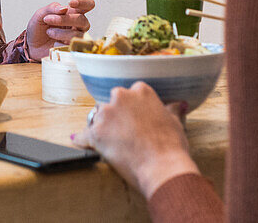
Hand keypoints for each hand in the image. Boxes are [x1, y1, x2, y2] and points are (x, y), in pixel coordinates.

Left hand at [25, 0, 94, 60]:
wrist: (31, 45)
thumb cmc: (38, 28)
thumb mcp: (40, 14)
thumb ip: (51, 8)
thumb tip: (64, 8)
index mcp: (73, 13)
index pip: (88, 5)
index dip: (83, 2)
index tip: (71, 3)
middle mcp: (78, 25)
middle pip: (82, 20)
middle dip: (65, 19)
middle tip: (48, 19)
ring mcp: (77, 37)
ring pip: (78, 34)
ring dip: (61, 33)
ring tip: (49, 32)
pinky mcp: (73, 49)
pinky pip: (73, 46)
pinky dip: (60, 44)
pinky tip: (54, 43)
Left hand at [72, 82, 199, 197]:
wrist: (162, 166)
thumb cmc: (171, 145)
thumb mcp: (175, 122)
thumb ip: (172, 110)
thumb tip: (180, 104)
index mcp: (140, 91)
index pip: (130, 94)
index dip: (132, 109)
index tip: (135, 120)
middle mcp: (120, 97)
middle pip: (111, 103)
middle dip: (115, 115)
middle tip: (124, 132)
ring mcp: (106, 114)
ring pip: (97, 117)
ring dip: (102, 127)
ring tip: (112, 143)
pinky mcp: (95, 133)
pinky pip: (83, 135)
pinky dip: (82, 139)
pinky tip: (77, 140)